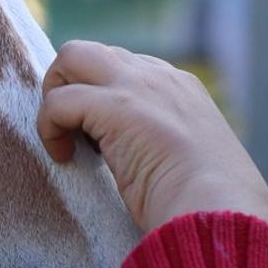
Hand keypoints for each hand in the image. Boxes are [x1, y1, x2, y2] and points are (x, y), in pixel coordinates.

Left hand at [37, 41, 267, 233]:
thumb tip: (134, 157)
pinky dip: (48, 127)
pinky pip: (58, 101)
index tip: (99, 138)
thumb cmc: (208, 208)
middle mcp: (160, 77)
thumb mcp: (190, 163)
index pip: (124, 67)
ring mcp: (137, 86)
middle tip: (71, 129)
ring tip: (62, 137)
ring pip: (72, 56)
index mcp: (182, 89)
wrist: (220, 215)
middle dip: (69, 83)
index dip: (101, 96)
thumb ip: (164, 145)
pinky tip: (62, 157)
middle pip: (93, 52)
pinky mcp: (114, 106)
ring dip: (55, 94)